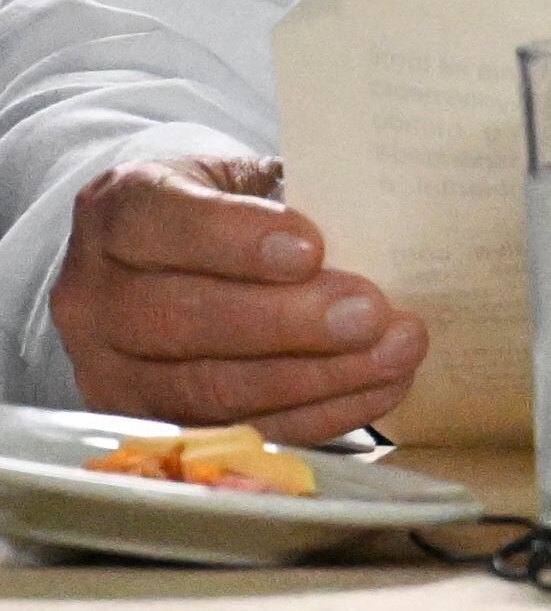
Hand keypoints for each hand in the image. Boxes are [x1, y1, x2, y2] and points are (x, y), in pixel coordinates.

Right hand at [50, 155, 426, 439]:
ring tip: (394, 355)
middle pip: (185, 320)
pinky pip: (236, 431)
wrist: (166, 263)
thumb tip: (383, 223)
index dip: (236, 240)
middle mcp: (96, 297)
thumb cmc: (223, 209)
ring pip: (210, 389)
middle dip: (289, 323)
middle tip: (370, 315)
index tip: (312, 249)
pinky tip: (376, 390)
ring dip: (316, 378)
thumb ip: (295, 196)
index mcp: (119, 211)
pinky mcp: (150, 425)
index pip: (162, 223)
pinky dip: (317, 416)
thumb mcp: (244, 179)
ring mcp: (110, 372)